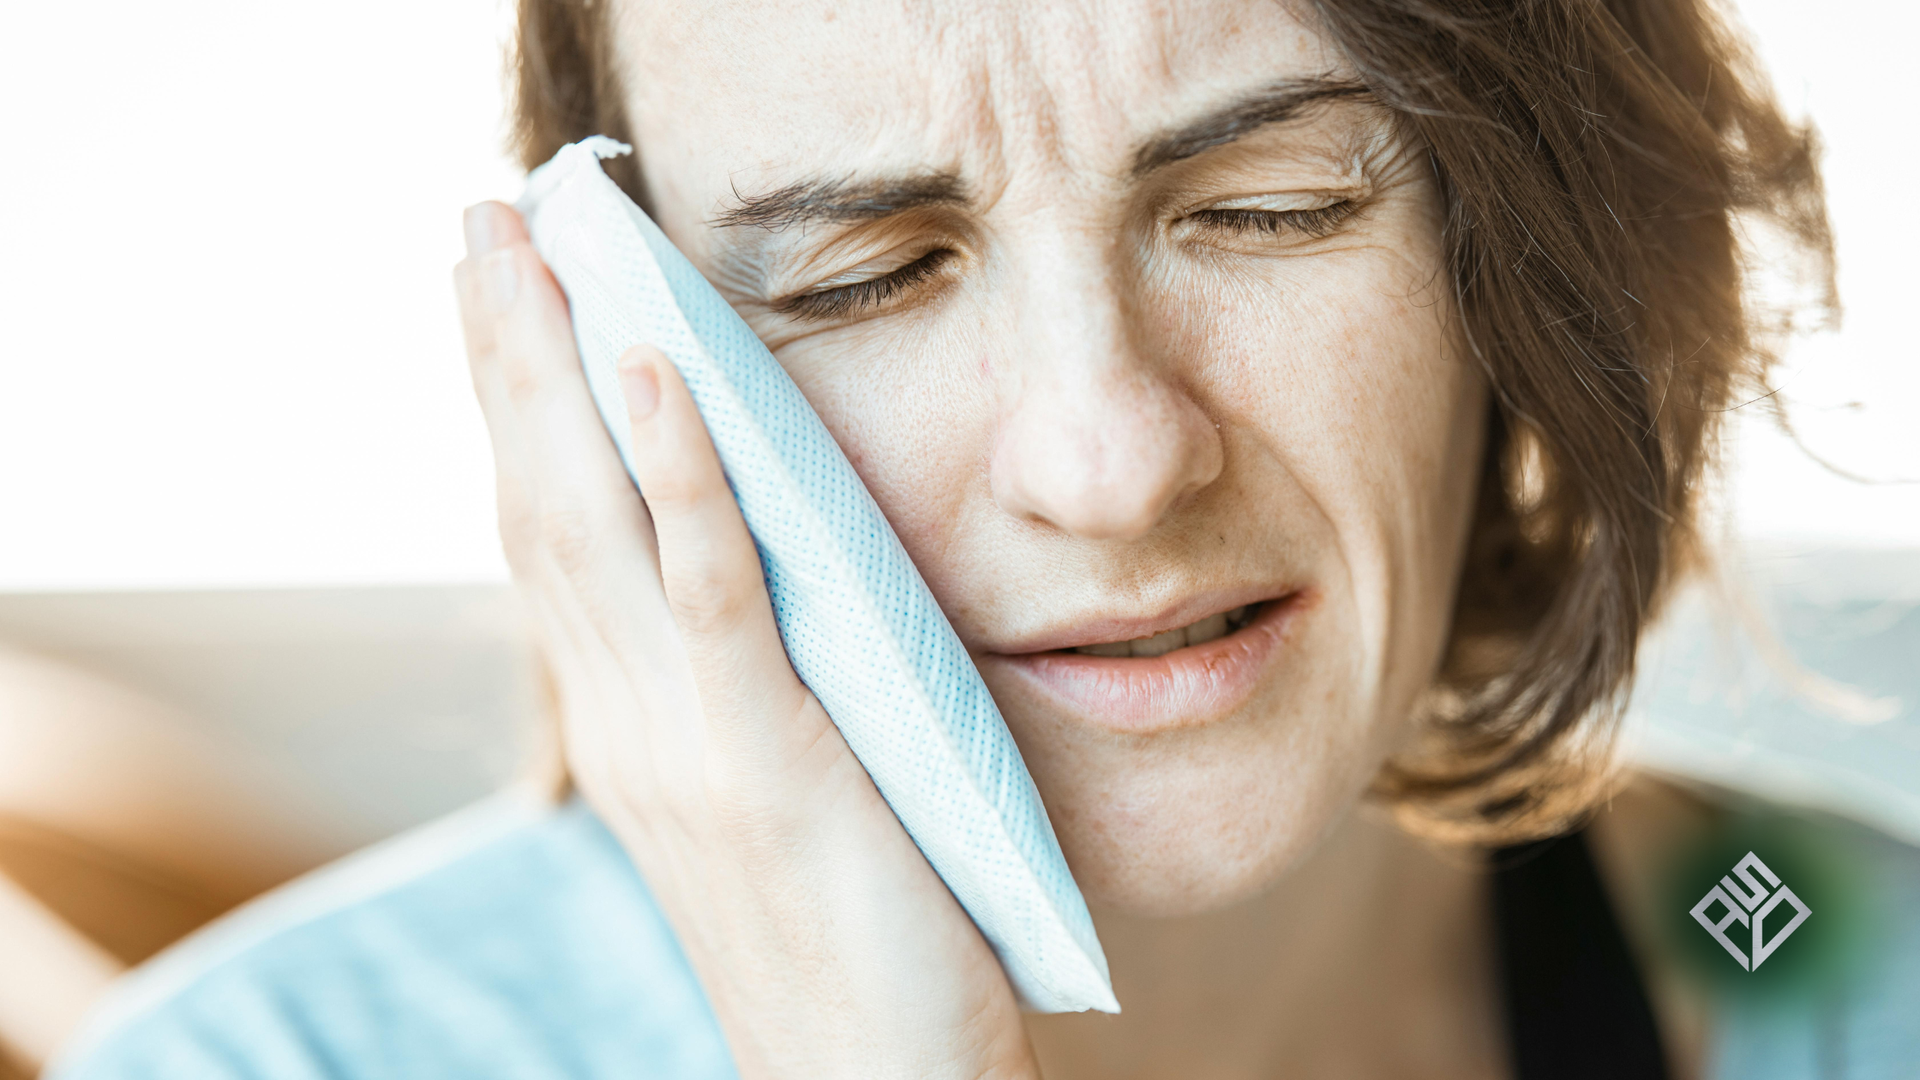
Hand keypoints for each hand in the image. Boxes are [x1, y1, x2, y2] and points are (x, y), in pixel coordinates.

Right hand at [453, 201, 1037, 1079]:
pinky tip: (651, 368)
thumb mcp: (772, 797)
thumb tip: (758, 581)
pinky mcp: (766, 758)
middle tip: (480, 221)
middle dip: (505, 355)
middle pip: (538, 503)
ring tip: (527, 248)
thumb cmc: (845, 944)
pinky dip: (674, 470)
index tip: (503, 297)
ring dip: (555, 372)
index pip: (549, 541)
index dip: (519, 412)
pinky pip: (709, 587)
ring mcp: (683, 741)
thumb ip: (742, 690)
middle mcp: (628, 726)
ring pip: (593, 522)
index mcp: (631, 730)